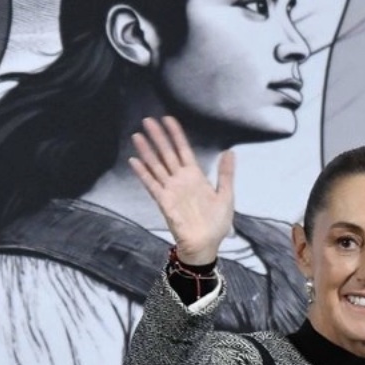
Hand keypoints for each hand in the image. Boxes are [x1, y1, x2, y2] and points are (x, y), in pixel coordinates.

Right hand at [128, 115, 234, 264]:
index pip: (183, 150)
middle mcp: (180, 180)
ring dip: (147, 151)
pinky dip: (143, 173)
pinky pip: (151, 184)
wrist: (206, 245)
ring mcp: (170, 190)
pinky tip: (134, 161)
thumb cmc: (217, 224)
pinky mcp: (164, 202)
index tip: (168, 119)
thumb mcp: (226, 195)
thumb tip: (230, 152)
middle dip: (158, 137)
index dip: (176, 134)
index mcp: (195, 177)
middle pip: (166, 153)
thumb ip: (225, 174)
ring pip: (156, 165)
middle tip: (147, 119)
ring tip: (137, 135)